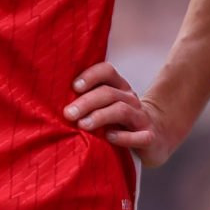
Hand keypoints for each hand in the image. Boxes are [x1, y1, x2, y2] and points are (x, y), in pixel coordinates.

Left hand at [64, 62, 178, 166]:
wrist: (156, 135)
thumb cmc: (122, 121)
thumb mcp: (107, 106)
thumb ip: (88, 101)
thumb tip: (54, 102)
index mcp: (119, 88)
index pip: (107, 71)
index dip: (90, 76)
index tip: (74, 87)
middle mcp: (130, 99)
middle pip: (109, 93)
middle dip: (86, 102)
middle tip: (68, 113)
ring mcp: (141, 118)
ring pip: (121, 110)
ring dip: (100, 116)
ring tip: (83, 125)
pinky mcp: (149, 137)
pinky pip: (138, 136)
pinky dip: (123, 137)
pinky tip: (109, 138)